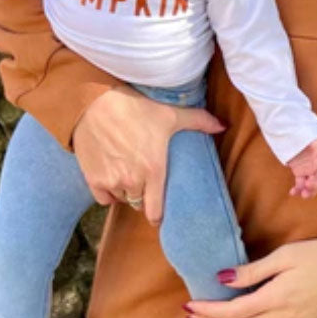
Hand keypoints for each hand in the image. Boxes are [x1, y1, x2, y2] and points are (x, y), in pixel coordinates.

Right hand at [72, 85, 225, 224]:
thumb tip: (224, 125)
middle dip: (143, 194)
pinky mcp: (93, 179)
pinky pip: (104, 198)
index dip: (158, 215)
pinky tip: (112, 178)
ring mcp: (111, 182)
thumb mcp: (170, 113)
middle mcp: (132, 181)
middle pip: (139, 202)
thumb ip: (198, 121)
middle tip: (145, 180)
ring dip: (126, 191)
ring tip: (130, 174)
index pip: (155, 211)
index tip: (160, 213)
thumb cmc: (134, 107)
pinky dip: (108, 192)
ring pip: (122, 198)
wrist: (94, 102)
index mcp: (154, 170)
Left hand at [287, 138, 316, 197]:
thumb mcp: (315, 143)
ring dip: (309, 191)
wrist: (290, 135)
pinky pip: (300, 184)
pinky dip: (297, 190)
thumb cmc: (305, 137)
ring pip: (312, 186)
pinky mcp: (300, 173)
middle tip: (309, 182)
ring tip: (303, 193)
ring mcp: (310, 171)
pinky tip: (292, 192)